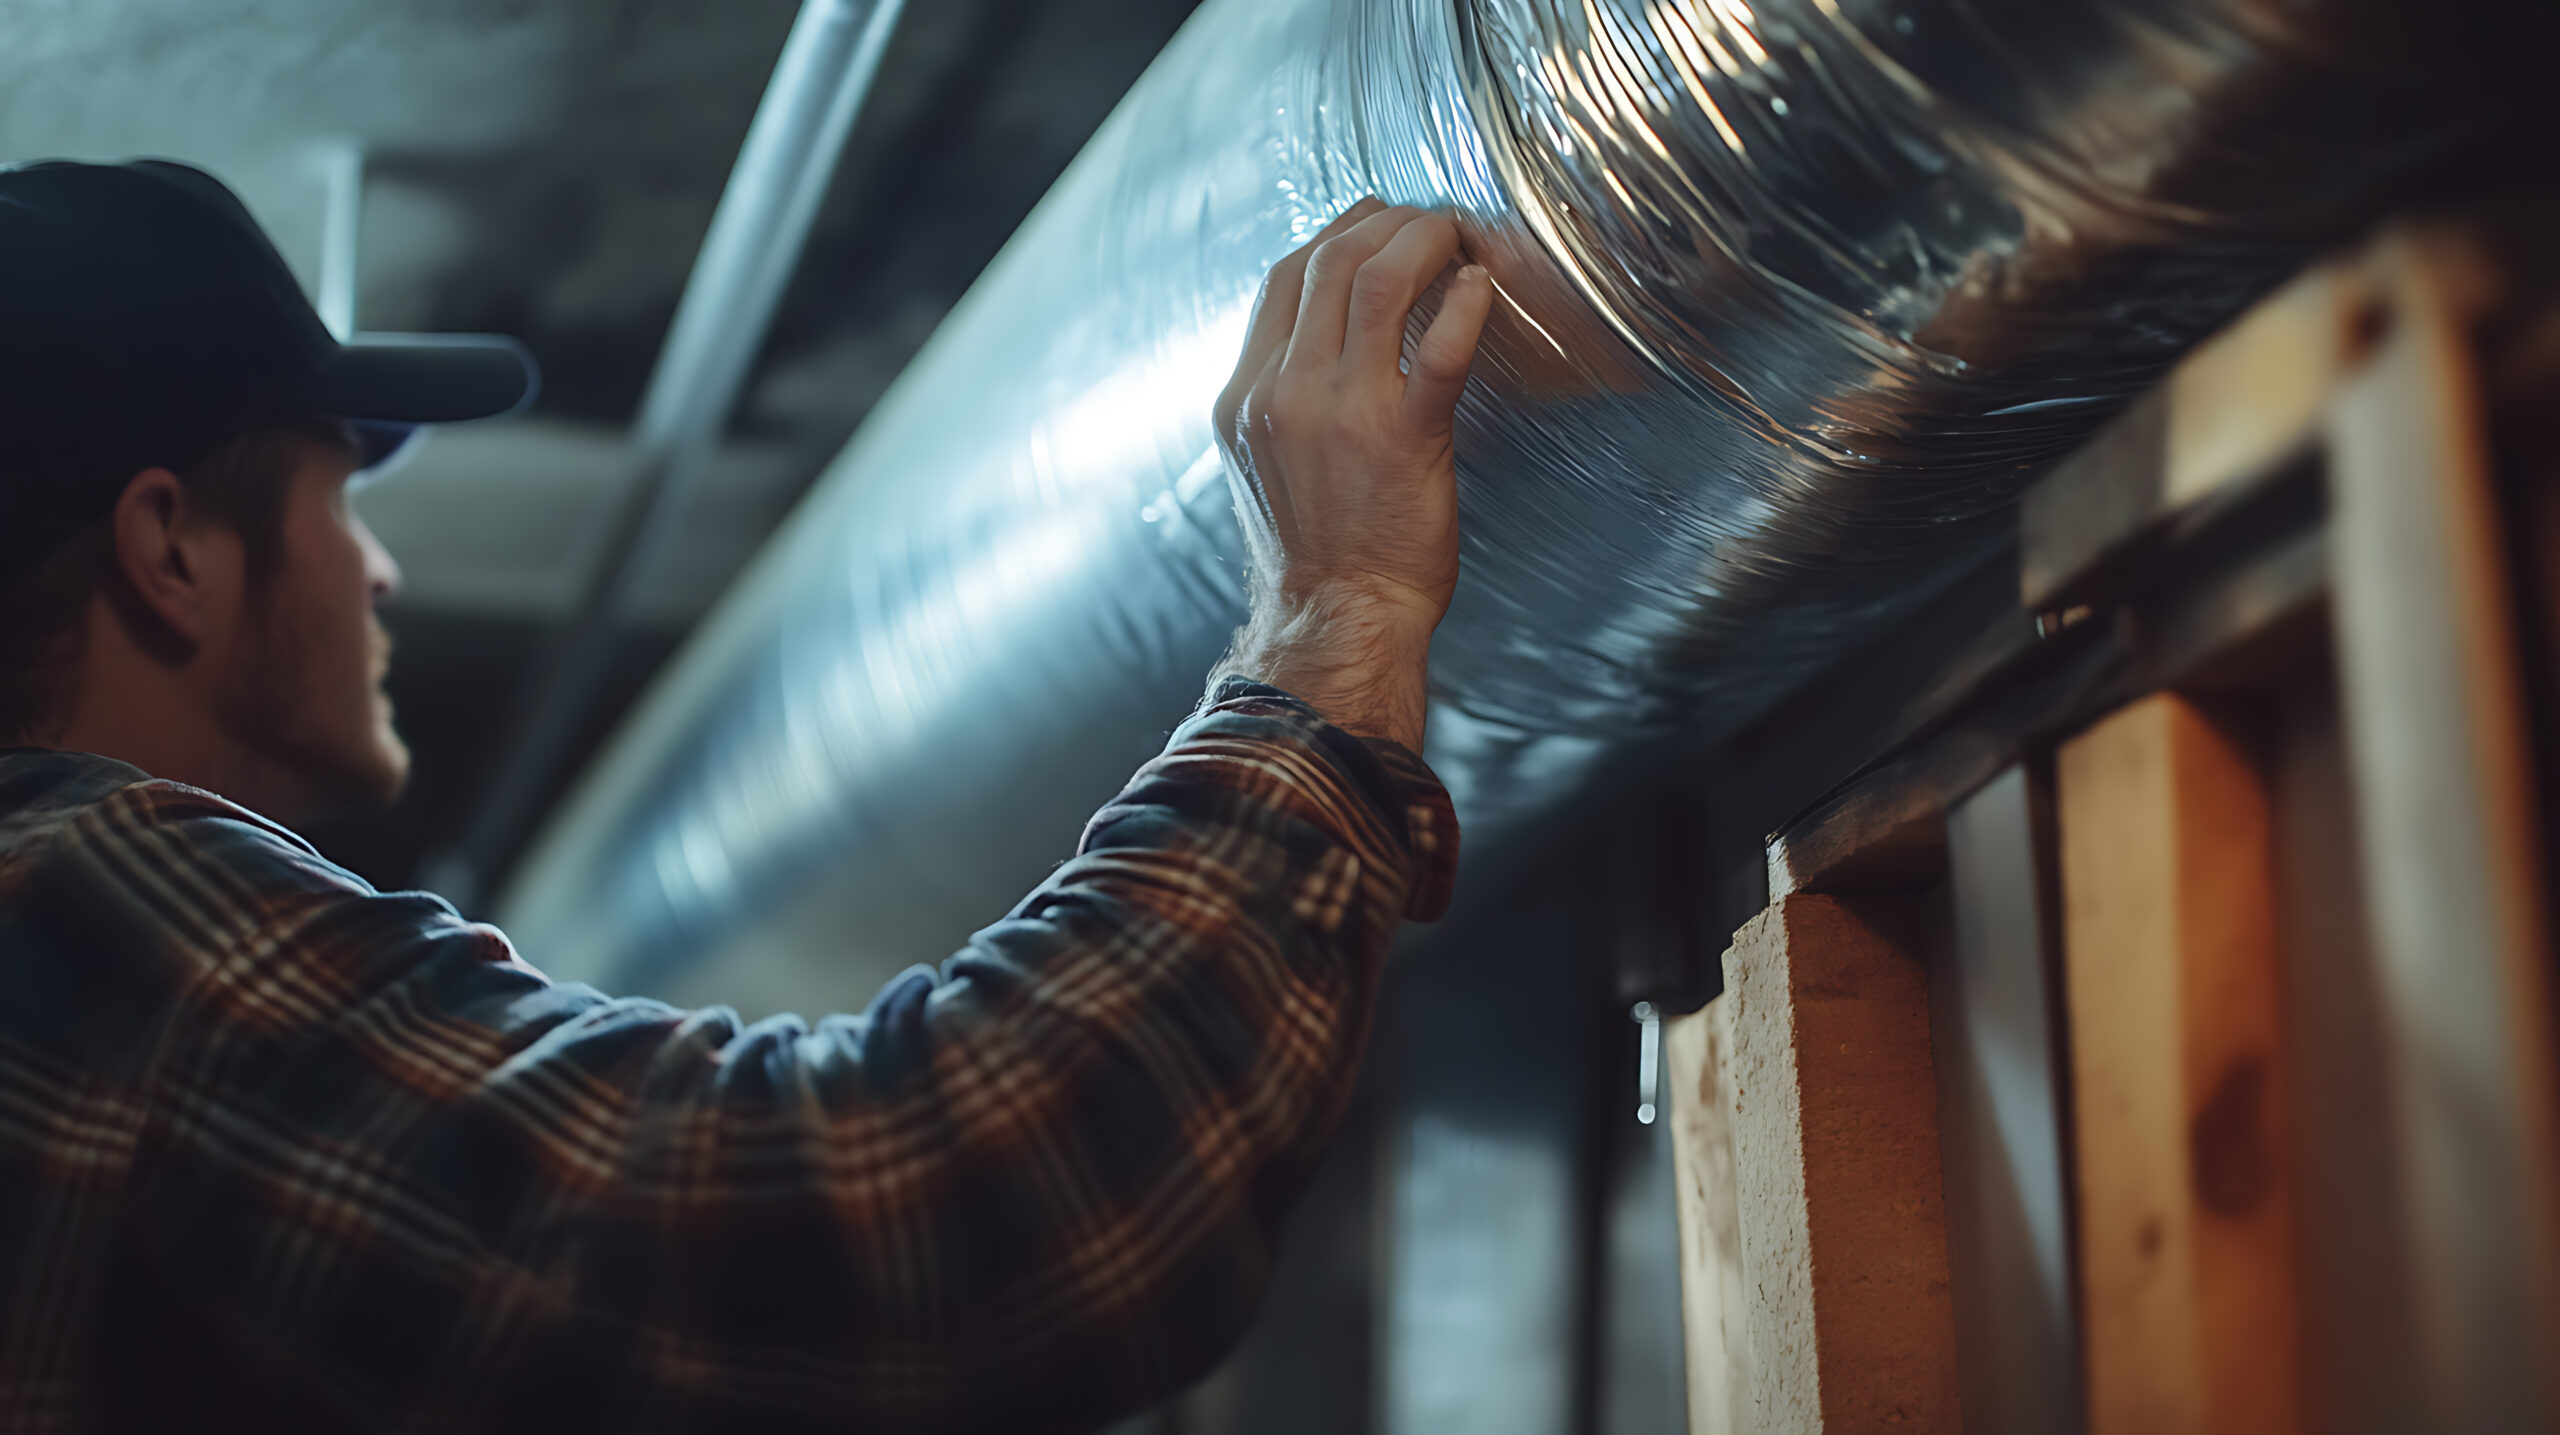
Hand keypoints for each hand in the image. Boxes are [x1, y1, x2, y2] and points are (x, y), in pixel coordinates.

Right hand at [1210, 198, 1494, 750]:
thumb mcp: (1266, 463)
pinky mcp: (1402, 438)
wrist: (1338, 621)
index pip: (1283, 277)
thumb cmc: (1316, 553)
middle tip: (1432, 222)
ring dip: (1424, 242)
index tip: (1377, 225)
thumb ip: (1283, 398)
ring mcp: (1340, 413)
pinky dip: (1465, 302)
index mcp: (1245, 396)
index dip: (1336, 233)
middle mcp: (1283, 392)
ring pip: (1376, 280)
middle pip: (1328, 261)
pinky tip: (1483, 286)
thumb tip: (1319, 342)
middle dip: (1387, 223)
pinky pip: (1437, 347)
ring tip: (1459, 239)